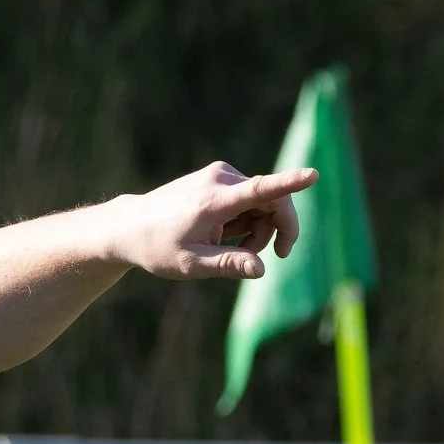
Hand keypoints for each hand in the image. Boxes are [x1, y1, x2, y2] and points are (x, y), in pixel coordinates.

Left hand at [115, 162, 317, 279]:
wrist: (130, 226)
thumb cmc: (158, 248)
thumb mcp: (192, 264)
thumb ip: (228, 265)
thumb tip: (261, 270)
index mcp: (214, 201)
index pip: (260, 190)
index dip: (290, 183)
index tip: (313, 175)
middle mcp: (220, 179)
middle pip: (273, 202)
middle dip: (274, 231)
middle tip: (256, 258)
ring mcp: (220, 174)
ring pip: (264, 201)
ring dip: (257, 228)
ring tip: (226, 245)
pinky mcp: (220, 175)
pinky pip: (251, 196)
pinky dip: (246, 218)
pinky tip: (222, 231)